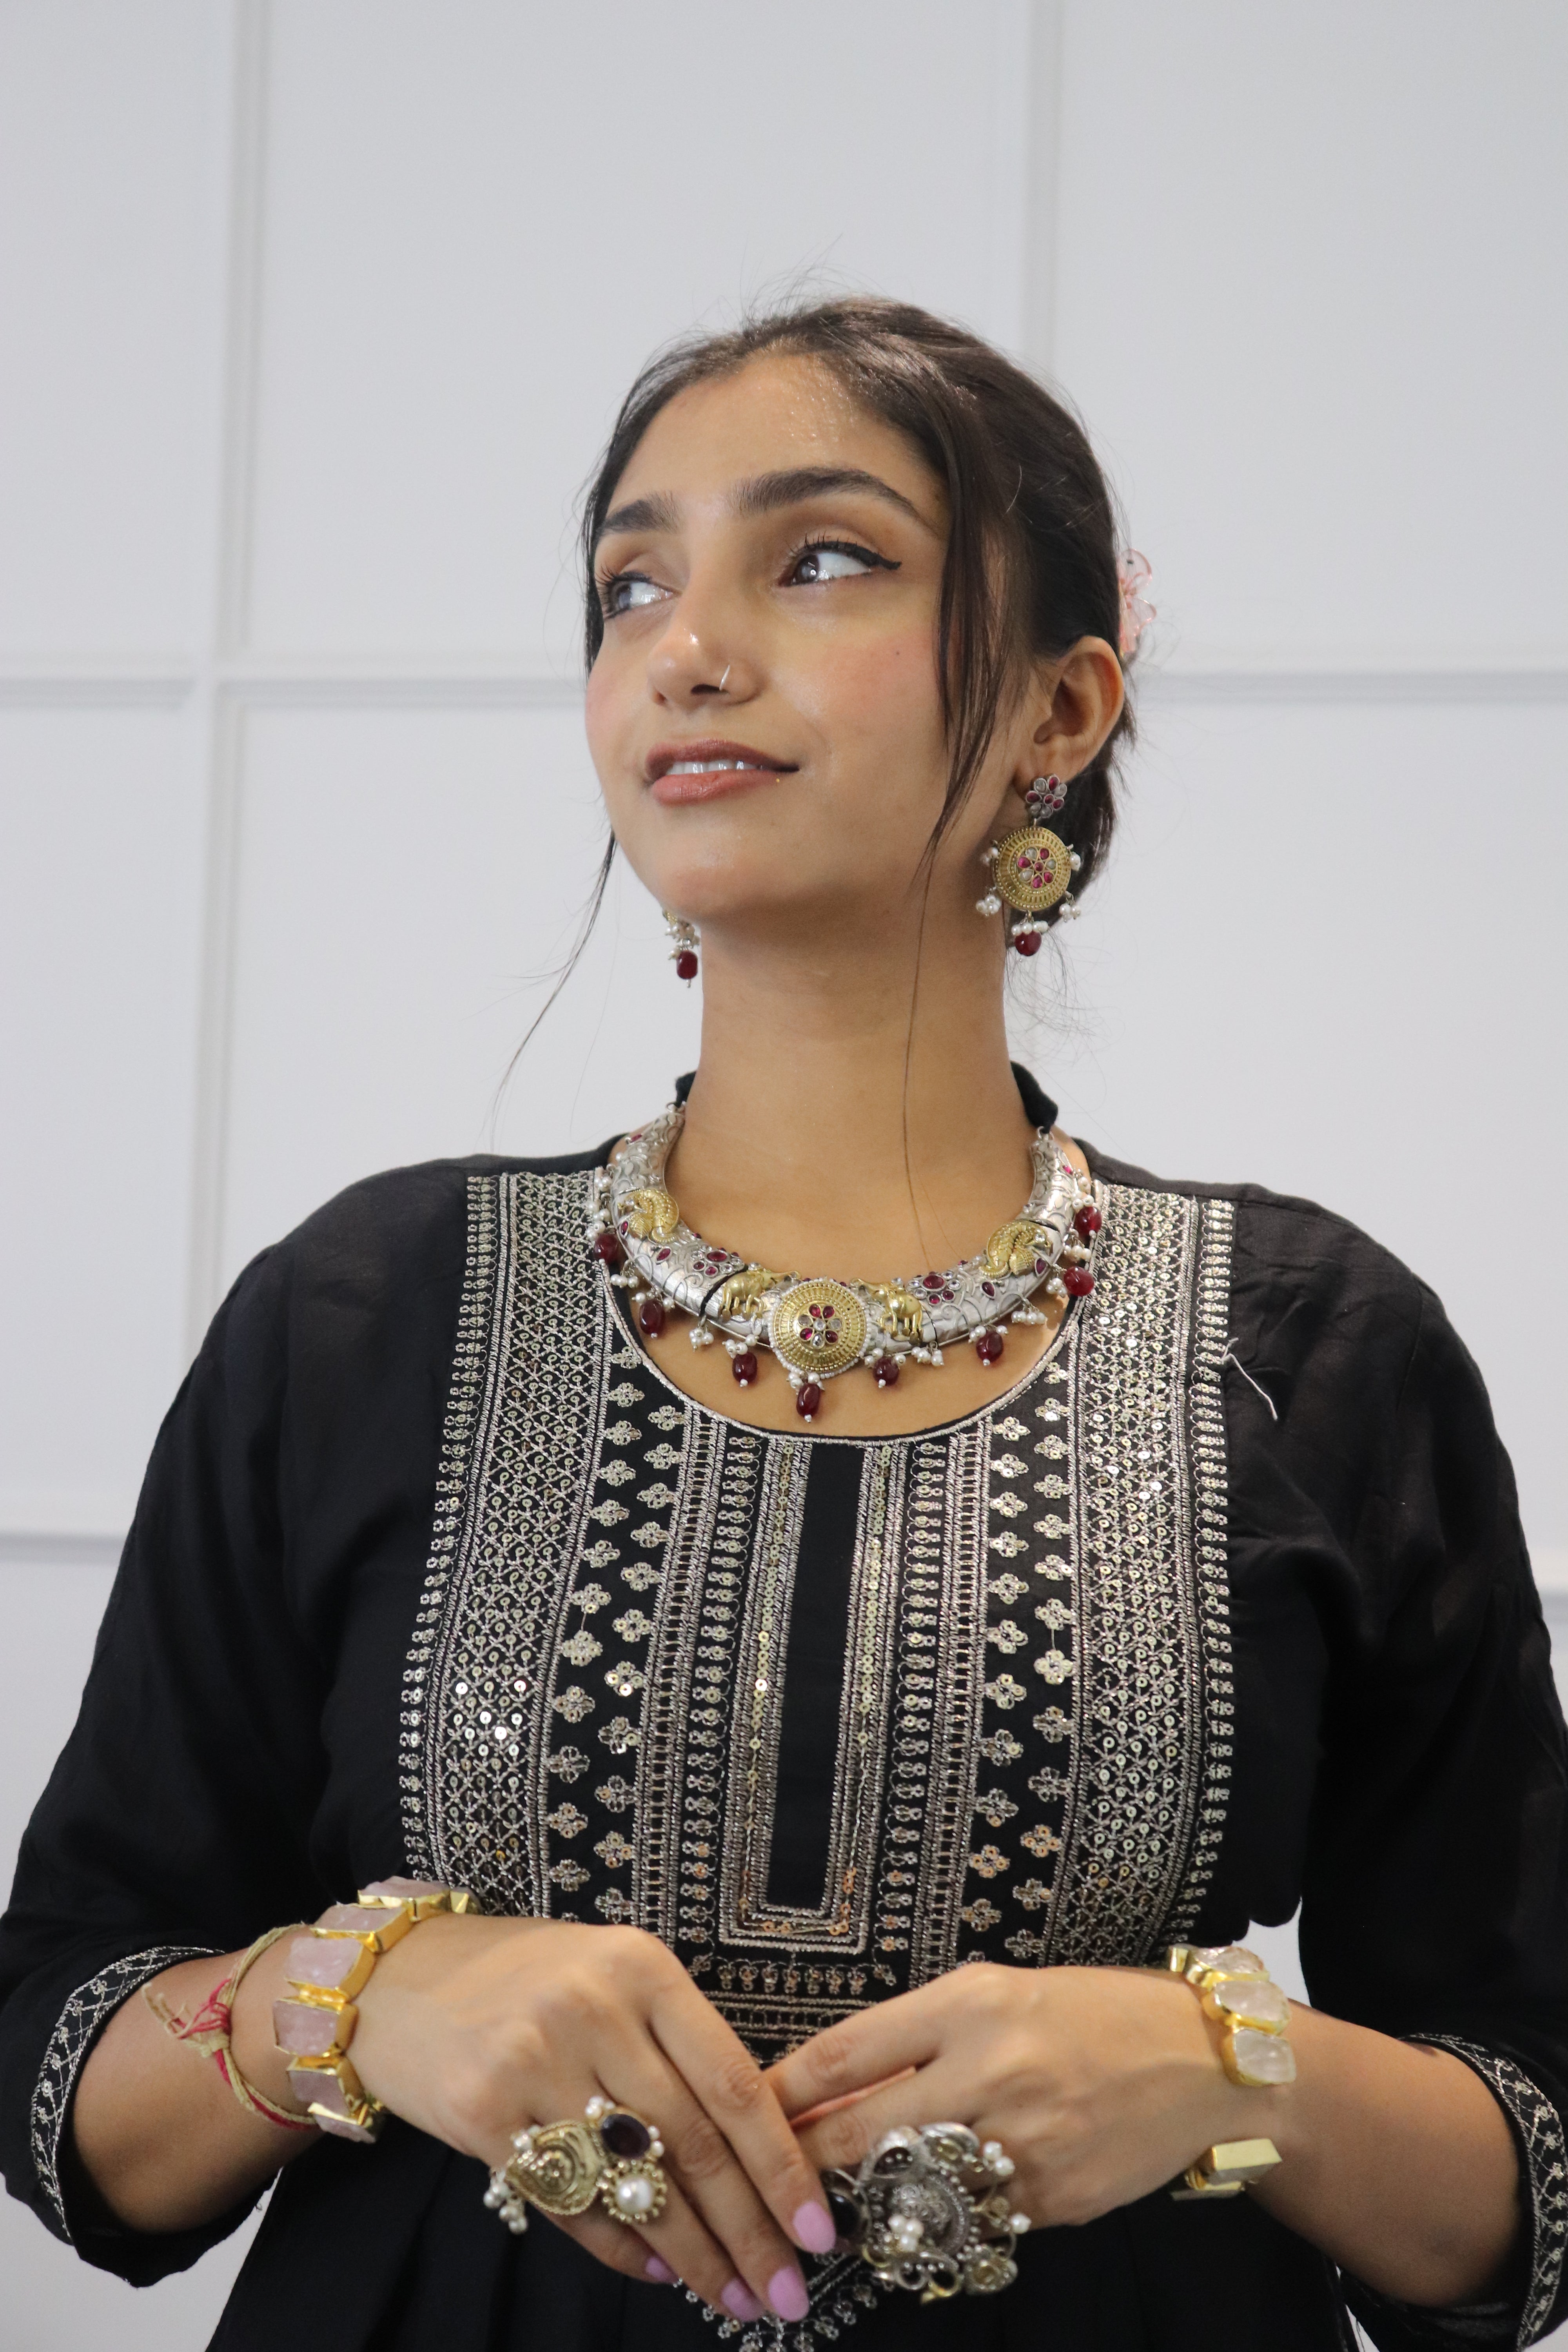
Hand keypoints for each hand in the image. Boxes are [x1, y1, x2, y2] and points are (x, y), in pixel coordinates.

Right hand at [334, 1915, 832, 2321]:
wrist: (399, 1979)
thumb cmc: (525, 1978)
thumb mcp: (612, 1976)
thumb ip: (677, 2047)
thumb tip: (757, 2153)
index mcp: (642, 1969)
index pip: (735, 2085)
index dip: (782, 2168)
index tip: (819, 2230)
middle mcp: (593, 2009)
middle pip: (694, 2147)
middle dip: (750, 2232)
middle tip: (788, 2293)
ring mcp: (533, 2062)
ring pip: (638, 2184)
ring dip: (695, 2256)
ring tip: (735, 2299)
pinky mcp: (482, 2113)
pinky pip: (570, 2203)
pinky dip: (621, 2249)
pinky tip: (658, 2273)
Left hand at [766, 1963, 1280, 2223]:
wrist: (1201, 2062)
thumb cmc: (1091, 2014)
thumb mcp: (996, 1995)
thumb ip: (917, 2037)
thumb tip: (834, 2085)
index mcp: (971, 2004)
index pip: (848, 2053)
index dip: (784, 2091)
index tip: (743, 2112)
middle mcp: (991, 2070)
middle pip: (863, 2131)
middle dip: (803, 2163)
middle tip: (763, 2181)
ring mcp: (1022, 2143)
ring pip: (911, 2189)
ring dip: (865, 2203)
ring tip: (832, 2207)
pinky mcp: (1051, 2200)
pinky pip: (972, 2220)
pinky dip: (941, 2220)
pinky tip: (927, 2213)